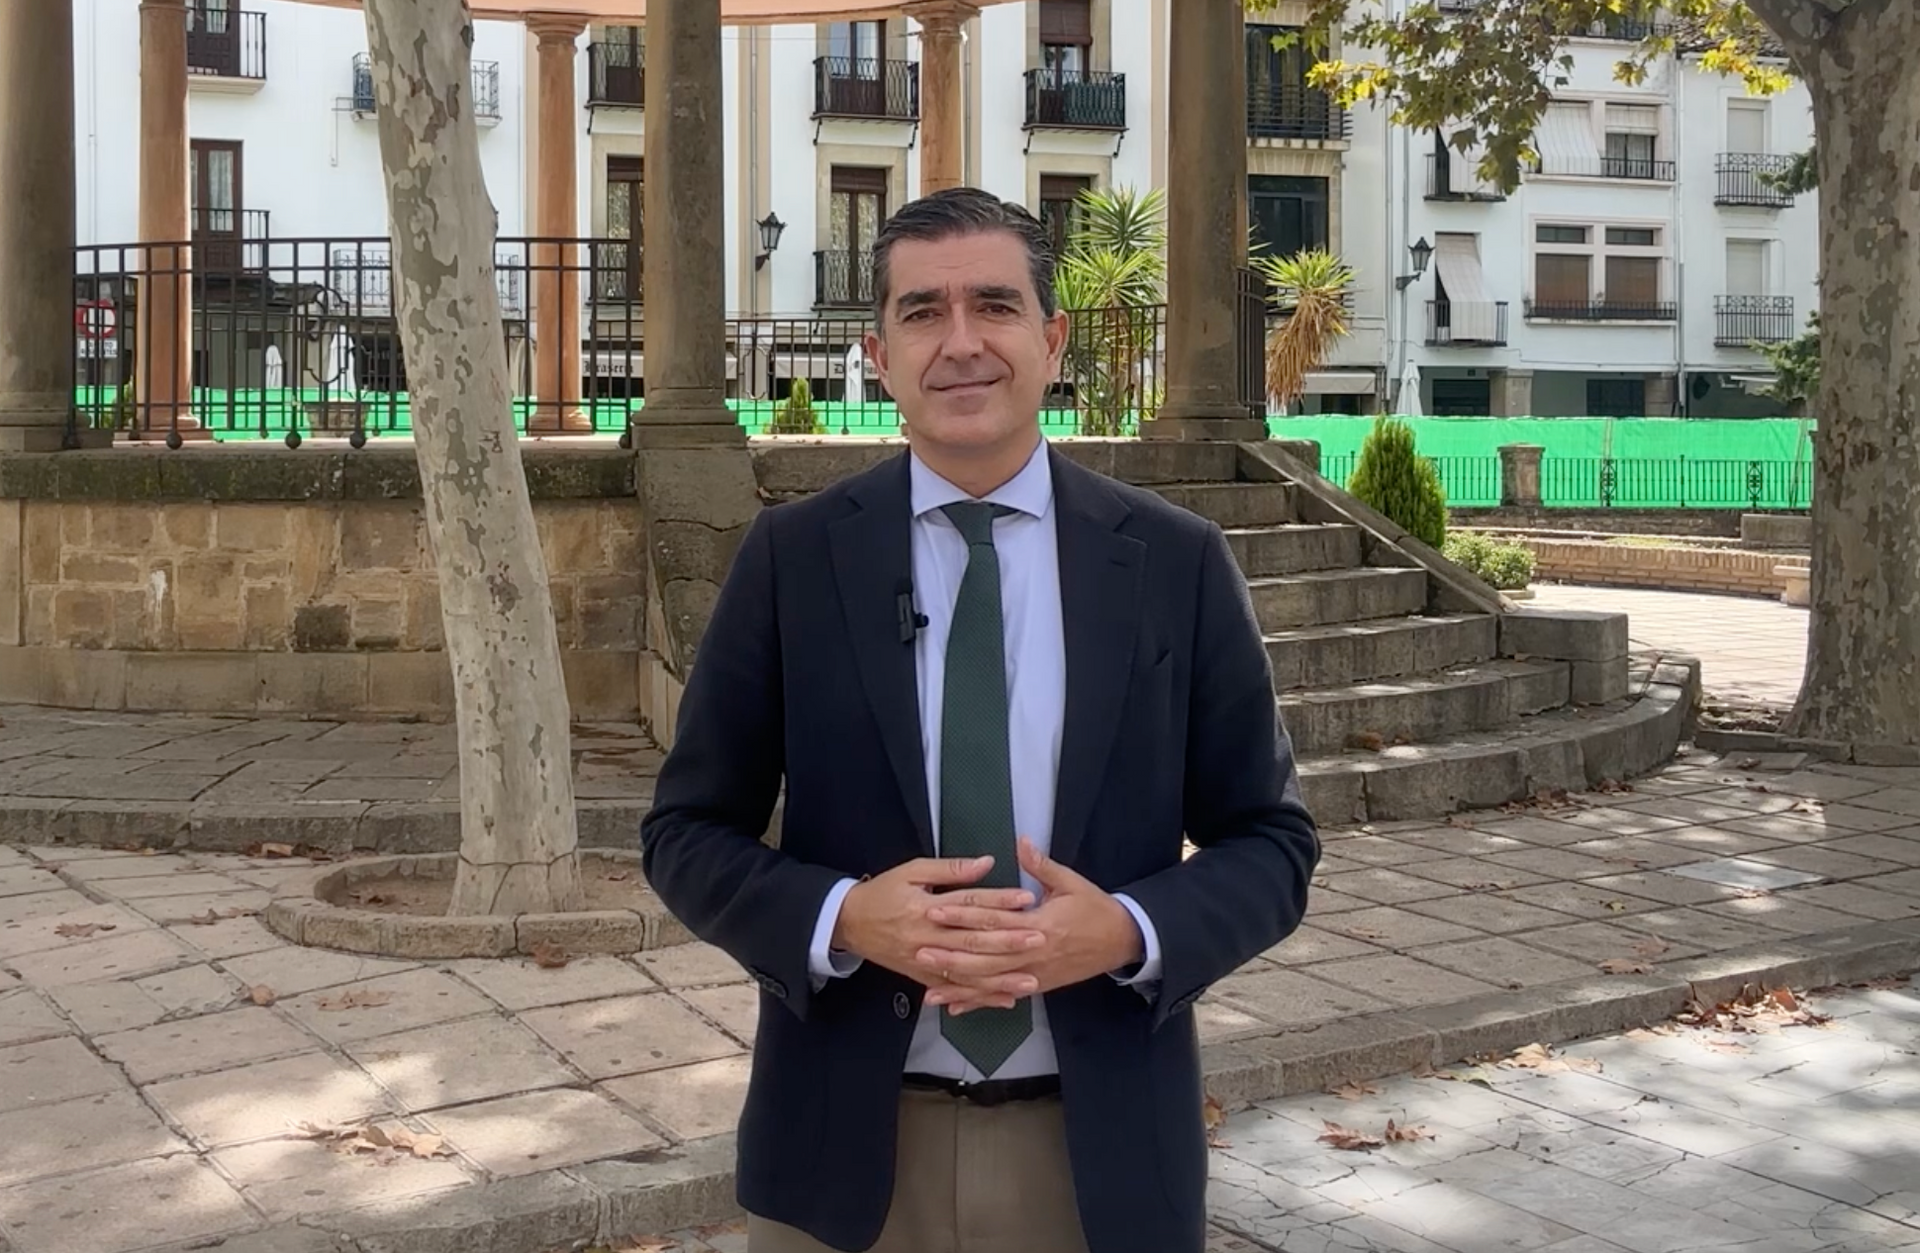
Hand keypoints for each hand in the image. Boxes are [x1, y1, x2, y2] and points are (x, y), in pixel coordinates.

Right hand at [833, 856, 1044, 1002]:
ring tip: (1030, 979)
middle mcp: (927, 937)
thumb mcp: (911, 871)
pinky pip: (955, 989)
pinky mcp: (922, 976)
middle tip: (1039, 939)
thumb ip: (949, 869)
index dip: (999, 901)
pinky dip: (979, 996)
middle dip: (1008, 941)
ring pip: (967, 972)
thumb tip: (985, 863)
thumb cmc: (882, 892)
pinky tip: (1004, 999)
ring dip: (1000, 977)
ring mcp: (924, 961)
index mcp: (925, 907)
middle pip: (973, 941)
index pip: (969, 903)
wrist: (849, 923)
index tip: (1027, 899)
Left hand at [919, 838, 1143, 1013]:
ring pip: (991, 982)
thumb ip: (1042, 866)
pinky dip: (979, 1002)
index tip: (936, 909)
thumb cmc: (1096, 909)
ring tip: (929, 987)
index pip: (993, 918)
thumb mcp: (1072, 882)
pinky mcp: (1038, 987)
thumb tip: (1021, 843)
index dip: (963, 914)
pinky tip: (956, 1006)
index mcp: (1040, 923)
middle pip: (986, 955)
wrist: (1122, 941)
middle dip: (951, 954)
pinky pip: (1003, 995)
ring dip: (960, 985)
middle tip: (920, 949)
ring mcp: (1035, 974)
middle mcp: (1033, 953)